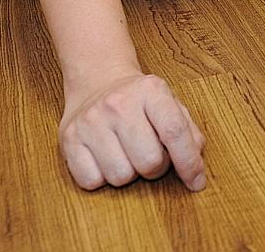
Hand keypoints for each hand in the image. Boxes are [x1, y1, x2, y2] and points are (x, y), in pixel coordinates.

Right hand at [59, 71, 206, 190]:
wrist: (98, 81)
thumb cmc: (140, 100)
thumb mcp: (169, 104)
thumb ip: (188, 132)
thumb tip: (194, 167)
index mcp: (150, 90)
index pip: (174, 132)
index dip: (189, 163)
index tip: (196, 182)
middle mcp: (118, 103)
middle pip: (149, 162)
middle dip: (156, 167)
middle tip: (150, 153)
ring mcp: (90, 121)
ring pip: (121, 177)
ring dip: (129, 173)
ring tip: (127, 153)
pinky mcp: (68, 139)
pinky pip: (92, 182)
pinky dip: (102, 178)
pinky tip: (105, 157)